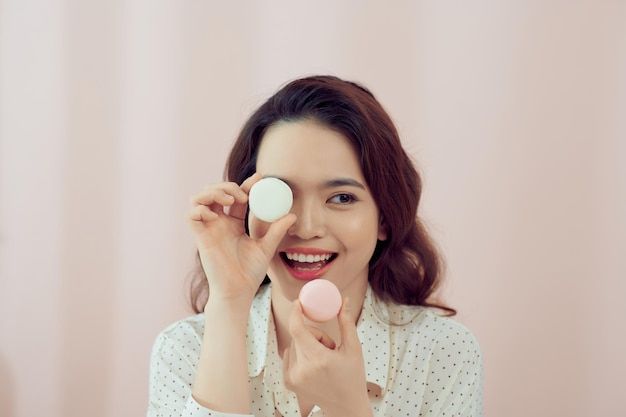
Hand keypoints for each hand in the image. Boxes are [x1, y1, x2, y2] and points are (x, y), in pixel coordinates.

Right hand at [187, 173, 295, 302]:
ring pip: (199, 198)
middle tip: (243, 196)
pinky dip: (201, 209)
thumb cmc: (250, 273)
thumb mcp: (267, 247)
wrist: (239, 291)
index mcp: (233, 223)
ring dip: (213, 192)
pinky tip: (216, 215)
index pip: (236, 196)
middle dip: (227, 186)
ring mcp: (208, 229)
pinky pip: (191, 215)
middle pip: (214, 192)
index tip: (259, 178)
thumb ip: (276, 231)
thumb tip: (292, 215)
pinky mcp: (200, 238)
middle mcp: (219, 223)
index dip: (245, 184)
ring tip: (229, 200)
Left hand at [282, 299, 372, 416]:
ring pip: (294, 345)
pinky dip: (300, 355)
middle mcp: (302, 370)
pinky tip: (314, 366)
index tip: (298, 303)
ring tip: (323, 360)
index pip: (298, 329)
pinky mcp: (288, 382)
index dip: (295, 313)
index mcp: (319, 360)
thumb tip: (343, 300)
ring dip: (307, 345)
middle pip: (299, 335)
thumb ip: (346, 322)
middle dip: (313, 334)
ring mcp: (293, 377)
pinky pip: (290, 356)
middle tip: (329, 346)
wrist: (346, 408)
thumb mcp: (353, 349)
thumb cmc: (353, 378)